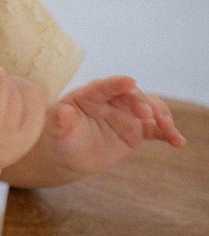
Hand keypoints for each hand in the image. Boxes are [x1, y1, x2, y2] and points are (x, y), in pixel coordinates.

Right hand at [0, 64, 47, 178]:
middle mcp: (1, 146)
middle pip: (12, 99)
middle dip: (3, 80)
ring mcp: (21, 144)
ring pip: (30, 98)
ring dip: (16, 84)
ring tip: (0, 87)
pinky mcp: (33, 138)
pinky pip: (39, 103)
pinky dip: (28, 91)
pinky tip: (12, 94)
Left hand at [44, 75, 187, 175]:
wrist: (72, 153)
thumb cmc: (61, 137)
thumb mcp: (56, 131)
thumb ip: (60, 121)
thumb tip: (63, 112)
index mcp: (90, 94)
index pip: (104, 86)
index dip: (117, 83)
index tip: (129, 82)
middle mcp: (113, 100)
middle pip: (131, 95)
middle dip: (140, 101)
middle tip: (146, 113)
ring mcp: (128, 113)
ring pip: (149, 109)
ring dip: (161, 116)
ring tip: (168, 130)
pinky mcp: (138, 128)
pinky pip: (156, 129)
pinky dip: (168, 133)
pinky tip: (178, 142)